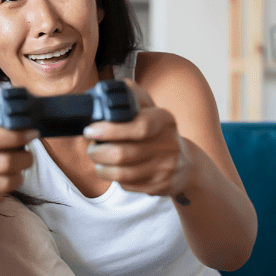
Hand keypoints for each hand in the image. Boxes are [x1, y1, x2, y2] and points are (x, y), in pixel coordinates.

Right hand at [0, 83, 38, 213]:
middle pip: (2, 162)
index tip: (31, 132)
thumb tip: (1, 92)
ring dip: (18, 176)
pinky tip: (0, 182)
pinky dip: (4, 190)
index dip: (15, 135)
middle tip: (29, 156)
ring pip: (4, 182)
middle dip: (24, 159)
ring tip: (18, 170)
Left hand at [83, 82, 191, 197]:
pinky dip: (114, 178)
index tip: (91, 130)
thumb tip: (110, 89)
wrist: (185, 166)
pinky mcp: (160, 186)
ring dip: (101, 167)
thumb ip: (132, 96)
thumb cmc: (158, 134)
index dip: (110, 130)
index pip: (139, 126)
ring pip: (121, 173)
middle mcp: (169, 144)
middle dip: (98, 152)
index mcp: (165, 120)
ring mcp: (166, 168)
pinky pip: (127, 185)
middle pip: (123, 154)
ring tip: (99, 160)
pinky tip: (115, 170)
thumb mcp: (151, 110)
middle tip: (92, 148)